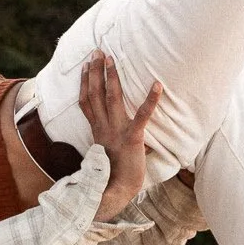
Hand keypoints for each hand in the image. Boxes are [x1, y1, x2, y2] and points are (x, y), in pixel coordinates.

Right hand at [80, 51, 161, 218]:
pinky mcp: (133, 138)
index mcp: (97, 131)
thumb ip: (103, 140)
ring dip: (112, 77)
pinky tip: (158, 85)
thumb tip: (105, 133)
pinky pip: (142, 116)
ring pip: (111, 99)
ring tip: (112, 59)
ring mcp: (117, 132)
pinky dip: (150, 100)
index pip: (87, 102)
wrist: (117, 193)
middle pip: (95, 94)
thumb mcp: (105, 153)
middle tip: (98, 51)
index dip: (85, 82)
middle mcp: (104, 128)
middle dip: (96, 72)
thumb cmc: (113, 176)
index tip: (86, 65)